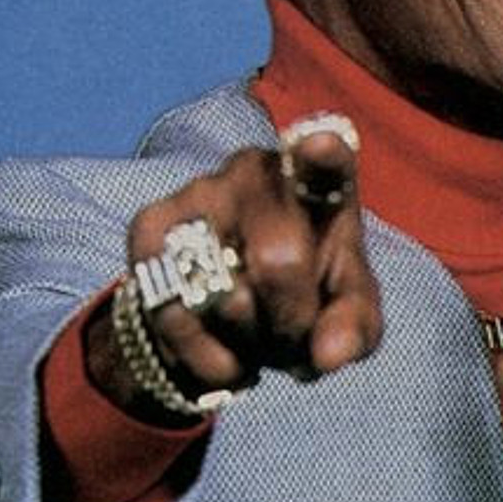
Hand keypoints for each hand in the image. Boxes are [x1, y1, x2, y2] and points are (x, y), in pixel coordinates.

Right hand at [88, 120, 381, 420]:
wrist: (230, 304)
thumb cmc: (308, 289)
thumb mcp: (346, 309)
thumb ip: (354, 327)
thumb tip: (329, 355)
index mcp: (317, 180)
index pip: (324, 161)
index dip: (322, 154)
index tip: (319, 145)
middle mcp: (256, 171)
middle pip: (280, 262)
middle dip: (292, 321)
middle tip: (292, 332)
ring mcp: (198, 191)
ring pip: (224, 298)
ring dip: (245, 344)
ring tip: (253, 331)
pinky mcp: (149, 227)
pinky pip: (173, 315)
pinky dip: (201, 356)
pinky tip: (216, 345)